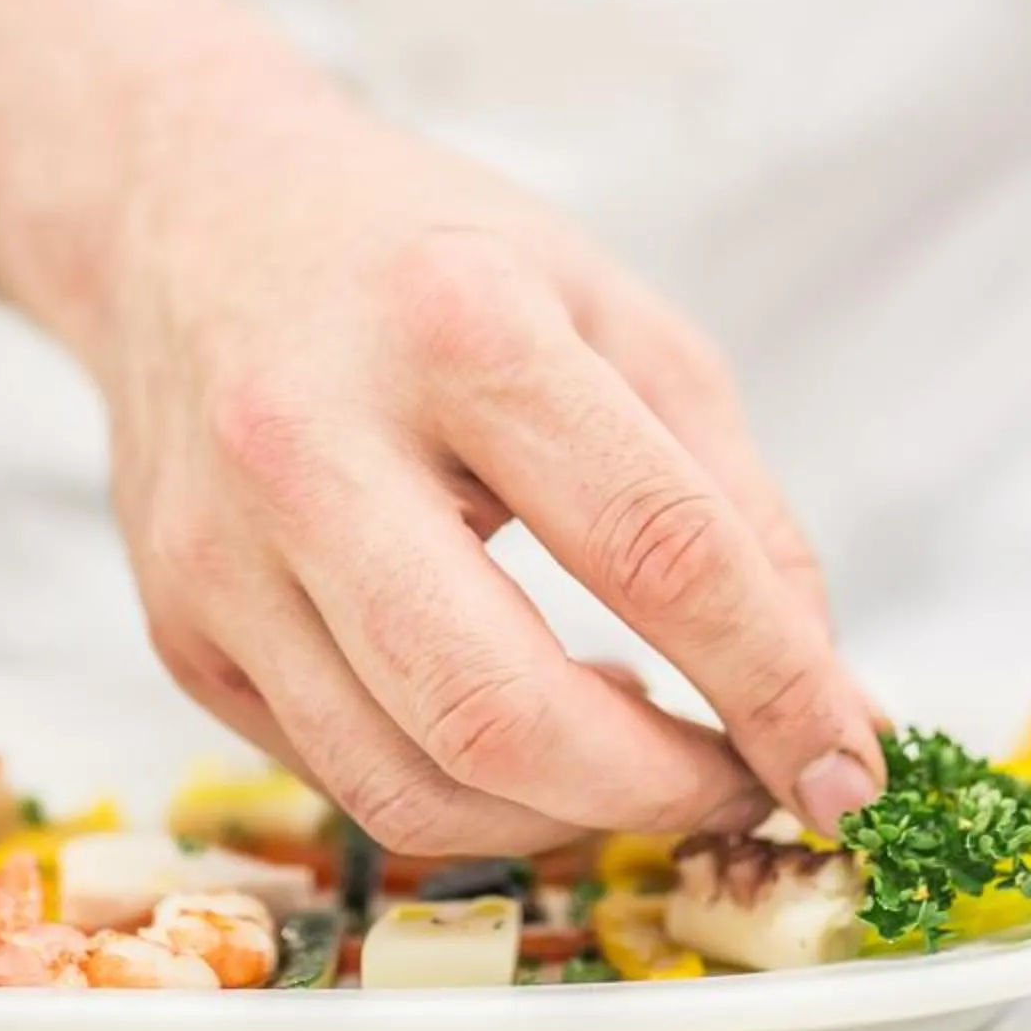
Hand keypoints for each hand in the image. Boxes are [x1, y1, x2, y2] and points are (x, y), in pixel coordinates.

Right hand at [96, 83, 883, 853]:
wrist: (195, 214)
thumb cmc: (427, 264)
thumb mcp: (619, 318)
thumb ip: (734, 506)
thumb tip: (821, 696)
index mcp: (460, 327)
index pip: (656, 549)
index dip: (775, 685)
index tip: (850, 769)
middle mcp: (312, 443)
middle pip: (503, 708)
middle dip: (658, 792)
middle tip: (740, 787)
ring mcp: (223, 553)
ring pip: (412, 784)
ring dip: (565, 816)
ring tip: (636, 753)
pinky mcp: (179, 630)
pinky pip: (343, 780)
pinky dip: (469, 791)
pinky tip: (523, 722)